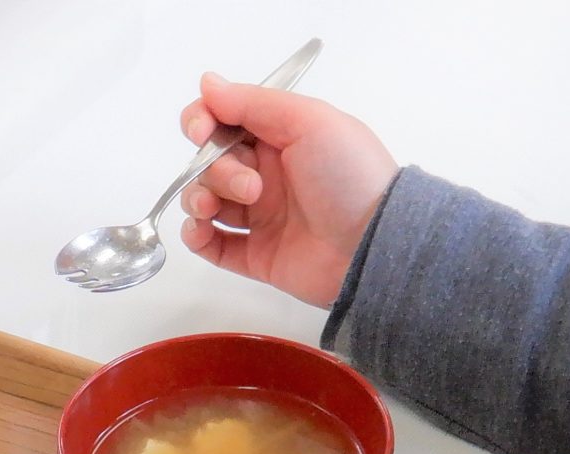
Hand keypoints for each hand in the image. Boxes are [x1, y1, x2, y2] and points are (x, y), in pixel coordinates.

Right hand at [177, 73, 398, 307]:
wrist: (373, 245)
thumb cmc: (350, 177)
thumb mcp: (309, 121)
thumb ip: (254, 102)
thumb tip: (208, 83)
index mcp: (279, 137)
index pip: (223, 120)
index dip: (202, 122)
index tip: (201, 132)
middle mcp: (266, 173)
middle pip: (210, 161)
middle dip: (215, 169)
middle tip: (251, 187)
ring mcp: (259, 215)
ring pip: (204, 199)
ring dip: (198, 198)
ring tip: (215, 210)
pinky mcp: (254, 254)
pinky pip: (210, 243)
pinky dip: (196, 235)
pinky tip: (201, 230)